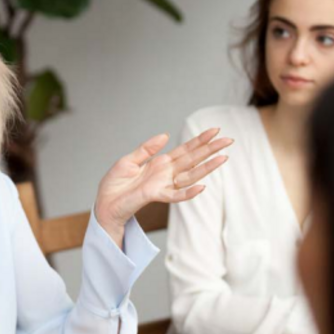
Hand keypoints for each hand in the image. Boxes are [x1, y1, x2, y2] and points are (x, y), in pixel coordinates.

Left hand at [95, 128, 232, 244]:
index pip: (184, 150)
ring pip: (190, 176)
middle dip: (210, 150)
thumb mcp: (128, 161)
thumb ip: (146, 149)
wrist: (104, 203)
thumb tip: (165, 135)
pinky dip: (188, 192)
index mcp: (160, 163)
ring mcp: (163, 185)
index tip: (215, 130)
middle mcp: (166, 174)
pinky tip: (202, 187)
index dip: (199, 140)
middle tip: (229, 140)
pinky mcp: (155, 196)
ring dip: (207, 168)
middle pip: (192, 160)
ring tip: (223, 158)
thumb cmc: (114, 185)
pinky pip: (175, 195)